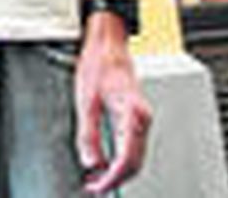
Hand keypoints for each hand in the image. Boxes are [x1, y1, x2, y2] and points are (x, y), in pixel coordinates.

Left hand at [75, 12, 152, 194]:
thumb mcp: (85, 101)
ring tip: (96, 177)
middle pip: (135, 162)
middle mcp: (142, 118)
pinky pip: (133, 145)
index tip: (96, 186)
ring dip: (118, 171)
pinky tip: (106, 161)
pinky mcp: (137, 117)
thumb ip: (88, 134)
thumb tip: (90, 162)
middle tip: (94, 187)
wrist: (109, 44)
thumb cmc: (98, 65)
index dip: (111, 178)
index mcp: (131, 114)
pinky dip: (121, 158)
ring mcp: (142, 118)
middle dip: (115, 179)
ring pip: (136, 156)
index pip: (126, 159)